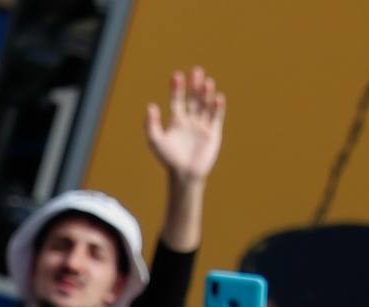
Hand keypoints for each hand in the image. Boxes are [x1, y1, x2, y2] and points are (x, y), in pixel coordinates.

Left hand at [145, 67, 225, 184]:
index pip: (177, 100)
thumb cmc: (168, 158)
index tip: (177, 75)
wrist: (184, 173)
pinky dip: (217, 107)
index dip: (177, 88)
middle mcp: (190, 120)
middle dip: (194, 86)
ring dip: (206, 94)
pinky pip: (216, 117)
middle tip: (197, 70)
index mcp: (176, 121)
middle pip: (193, 99)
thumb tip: (151, 106)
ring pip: (205, 105)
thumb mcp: (155, 141)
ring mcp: (202, 126)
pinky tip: (218, 97)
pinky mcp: (213, 133)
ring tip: (207, 81)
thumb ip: (151, 124)